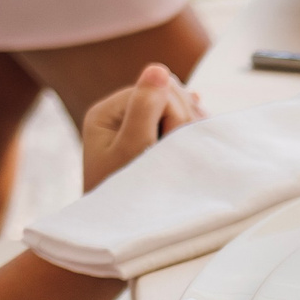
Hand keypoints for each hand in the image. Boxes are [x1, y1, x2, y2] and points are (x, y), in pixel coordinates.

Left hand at [80, 65, 202, 190]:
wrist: (120, 230)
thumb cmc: (123, 194)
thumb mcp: (132, 150)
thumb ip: (144, 108)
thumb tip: (157, 69)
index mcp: (107, 112)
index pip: (153, 89)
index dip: (171, 113)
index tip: (167, 145)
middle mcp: (120, 114)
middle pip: (168, 93)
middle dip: (181, 118)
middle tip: (174, 150)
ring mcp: (138, 125)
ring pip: (179, 106)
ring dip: (189, 125)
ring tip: (183, 151)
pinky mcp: (153, 138)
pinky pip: (181, 121)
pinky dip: (191, 130)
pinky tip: (193, 141)